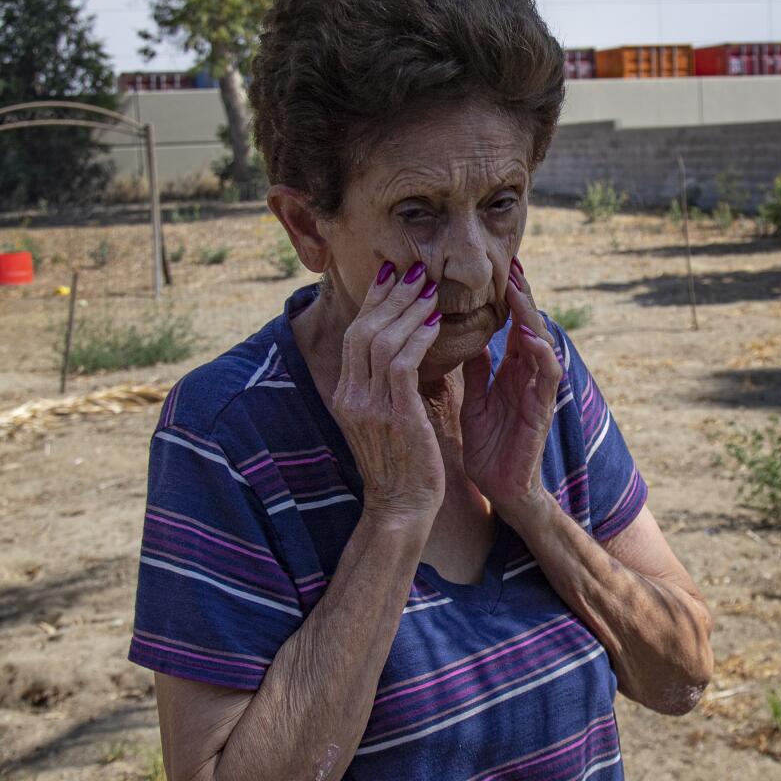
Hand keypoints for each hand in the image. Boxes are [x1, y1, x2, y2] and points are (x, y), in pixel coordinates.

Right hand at [330, 260, 445, 528]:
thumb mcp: (385, 420)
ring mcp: (368, 406)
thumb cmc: (401, 465)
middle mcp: (350, 396)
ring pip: (381, 341)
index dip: (373, 302)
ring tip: (428, 289)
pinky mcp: (393, 415)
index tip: (392, 276)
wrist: (401, 509)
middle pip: (363, 330)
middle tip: (413, 271)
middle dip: (389, 296)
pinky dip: (418, 337)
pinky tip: (436, 322)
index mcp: (344, 395)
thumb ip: (386, 387)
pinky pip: (401, 363)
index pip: (355, 336)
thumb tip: (402, 352)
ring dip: (407, 310)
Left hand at [460, 256, 562, 523]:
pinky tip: (530, 337)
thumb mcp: (474, 401)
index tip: (498, 267)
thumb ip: (474, 371)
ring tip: (519, 290)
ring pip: (542, 343)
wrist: (501, 489)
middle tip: (512, 263)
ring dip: (531, 317)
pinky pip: (548, 377)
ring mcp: (538, 391)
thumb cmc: (489, 447)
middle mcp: (527, 376)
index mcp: (510, 371)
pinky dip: (541, 355)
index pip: (511, 325)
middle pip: (529, 325)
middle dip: (521, 295)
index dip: (506, 298)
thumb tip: (465, 338)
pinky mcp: (543, 411)